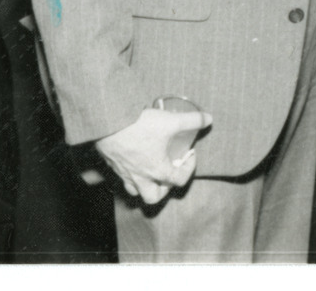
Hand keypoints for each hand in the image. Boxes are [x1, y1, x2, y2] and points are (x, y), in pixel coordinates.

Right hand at [95, 107, 211, 204]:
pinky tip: (135, 161)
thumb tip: (208, 118)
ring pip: (135, 191)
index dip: (190, 168)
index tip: (190, 154)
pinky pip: (122, 179)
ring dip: (146, 186)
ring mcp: (124, 174)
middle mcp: (140, 177)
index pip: (179, 180)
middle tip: (169, 172)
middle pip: (153, 197)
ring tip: (152, 171)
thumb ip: (192, 120)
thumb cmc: (138, 126)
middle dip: (164, 189)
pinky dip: (131, 175)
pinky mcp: (113, 165)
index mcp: (157, 170)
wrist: (107, 122)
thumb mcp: (170, 120)